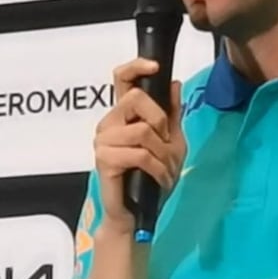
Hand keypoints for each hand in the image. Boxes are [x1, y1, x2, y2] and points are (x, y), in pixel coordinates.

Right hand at [92, 58, 185, 233]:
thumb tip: (174, 83)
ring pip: (142, 129)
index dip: (136, 66)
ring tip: (164, 167)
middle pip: (136, 98)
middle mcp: (109, 122)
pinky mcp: (104, 159)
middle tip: (165, 144)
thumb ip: (172, 113)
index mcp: (124, 114)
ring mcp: (103, 140)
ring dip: (162, 152)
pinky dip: (156, 167)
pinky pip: (139, 153)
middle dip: (160, 121)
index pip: (122, 78)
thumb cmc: (153, 176)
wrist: (140, 212)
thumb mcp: (172, 141)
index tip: (155, 66)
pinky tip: (158, 178)